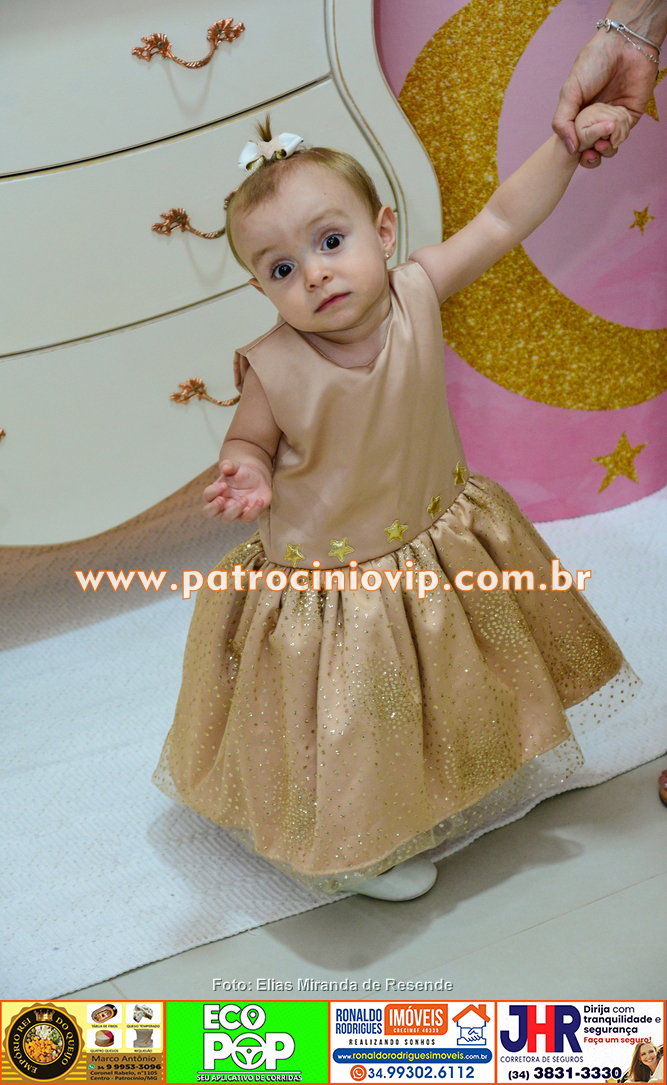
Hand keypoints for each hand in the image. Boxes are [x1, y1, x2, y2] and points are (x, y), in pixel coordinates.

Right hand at [203, 459, 271, 522]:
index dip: (213, 491)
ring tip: (244, 499)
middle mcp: (222, 505)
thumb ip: (229, 465)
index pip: (207, 495)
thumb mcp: (236, 466)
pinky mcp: (247, 515)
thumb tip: (224, 467)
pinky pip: (248, 518)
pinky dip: (254, 511)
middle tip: (222, 499)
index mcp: (215, 492)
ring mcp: (234, 512)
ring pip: (228, 518)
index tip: (224, 484)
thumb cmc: (242, 473)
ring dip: (235, 509)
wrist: (257, 478)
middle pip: (209, 512)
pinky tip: (260, 500)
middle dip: (214, 507)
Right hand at [553, 28, 659, 166]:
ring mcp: (612, 119)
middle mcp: (594, 120)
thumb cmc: (594, 62)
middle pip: (590, 150)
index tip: (574, 155)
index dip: (573, 153)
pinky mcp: (629, 117)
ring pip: (607, 148)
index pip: (573, 142)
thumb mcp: (569, 91)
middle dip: (589, 158)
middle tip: (588, 154)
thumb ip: (563, 121)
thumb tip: (570, 149)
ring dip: (604, 151)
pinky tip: (612, 130)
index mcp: (577, 115)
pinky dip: (616, 139)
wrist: (624, 45)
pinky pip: (622, 137)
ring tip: (600, 144)